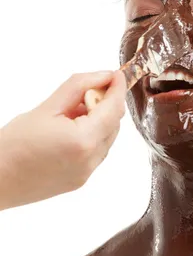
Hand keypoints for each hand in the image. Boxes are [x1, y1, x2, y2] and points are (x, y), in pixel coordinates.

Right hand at [0, 70, 125, 210]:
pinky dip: (91, 137)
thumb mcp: (46, 107)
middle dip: (106, 104)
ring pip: (107, 139)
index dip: (117, 89)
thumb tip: (103, 76)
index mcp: (83, 140)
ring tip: (71, 113)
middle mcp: (90, 160)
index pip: (113, 109)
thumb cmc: (13, 144)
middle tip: (86, 91)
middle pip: (114, 124)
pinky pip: (96, 153)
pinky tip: (69, 129)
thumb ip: (78, 88)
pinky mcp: (80, 180)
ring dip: (99, 121)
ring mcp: (86, 173)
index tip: (117, 75)